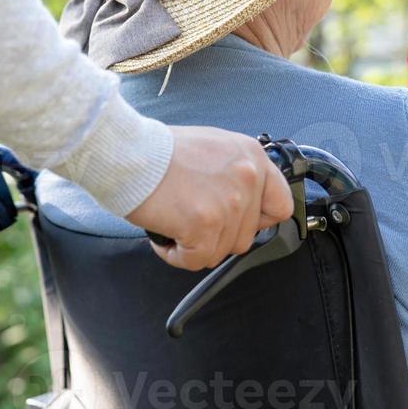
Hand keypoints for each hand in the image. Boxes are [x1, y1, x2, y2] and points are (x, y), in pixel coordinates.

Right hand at [125, 126, 293, 269]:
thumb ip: (234, 173)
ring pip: (221, 251)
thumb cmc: (158, 150)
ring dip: (195, 246)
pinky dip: (177, 255)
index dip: (257, 220)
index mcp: (251, 156)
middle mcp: (247, 179)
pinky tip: (164, 235)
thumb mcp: (212, 147)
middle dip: (217, 235)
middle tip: (191, 221)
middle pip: (246, 236)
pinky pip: (197, 261)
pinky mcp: (205, 225)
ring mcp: (229, 203)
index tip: (236, 221)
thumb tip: (240, 201)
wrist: (127, 152)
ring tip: (173, 224)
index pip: (280, 205)